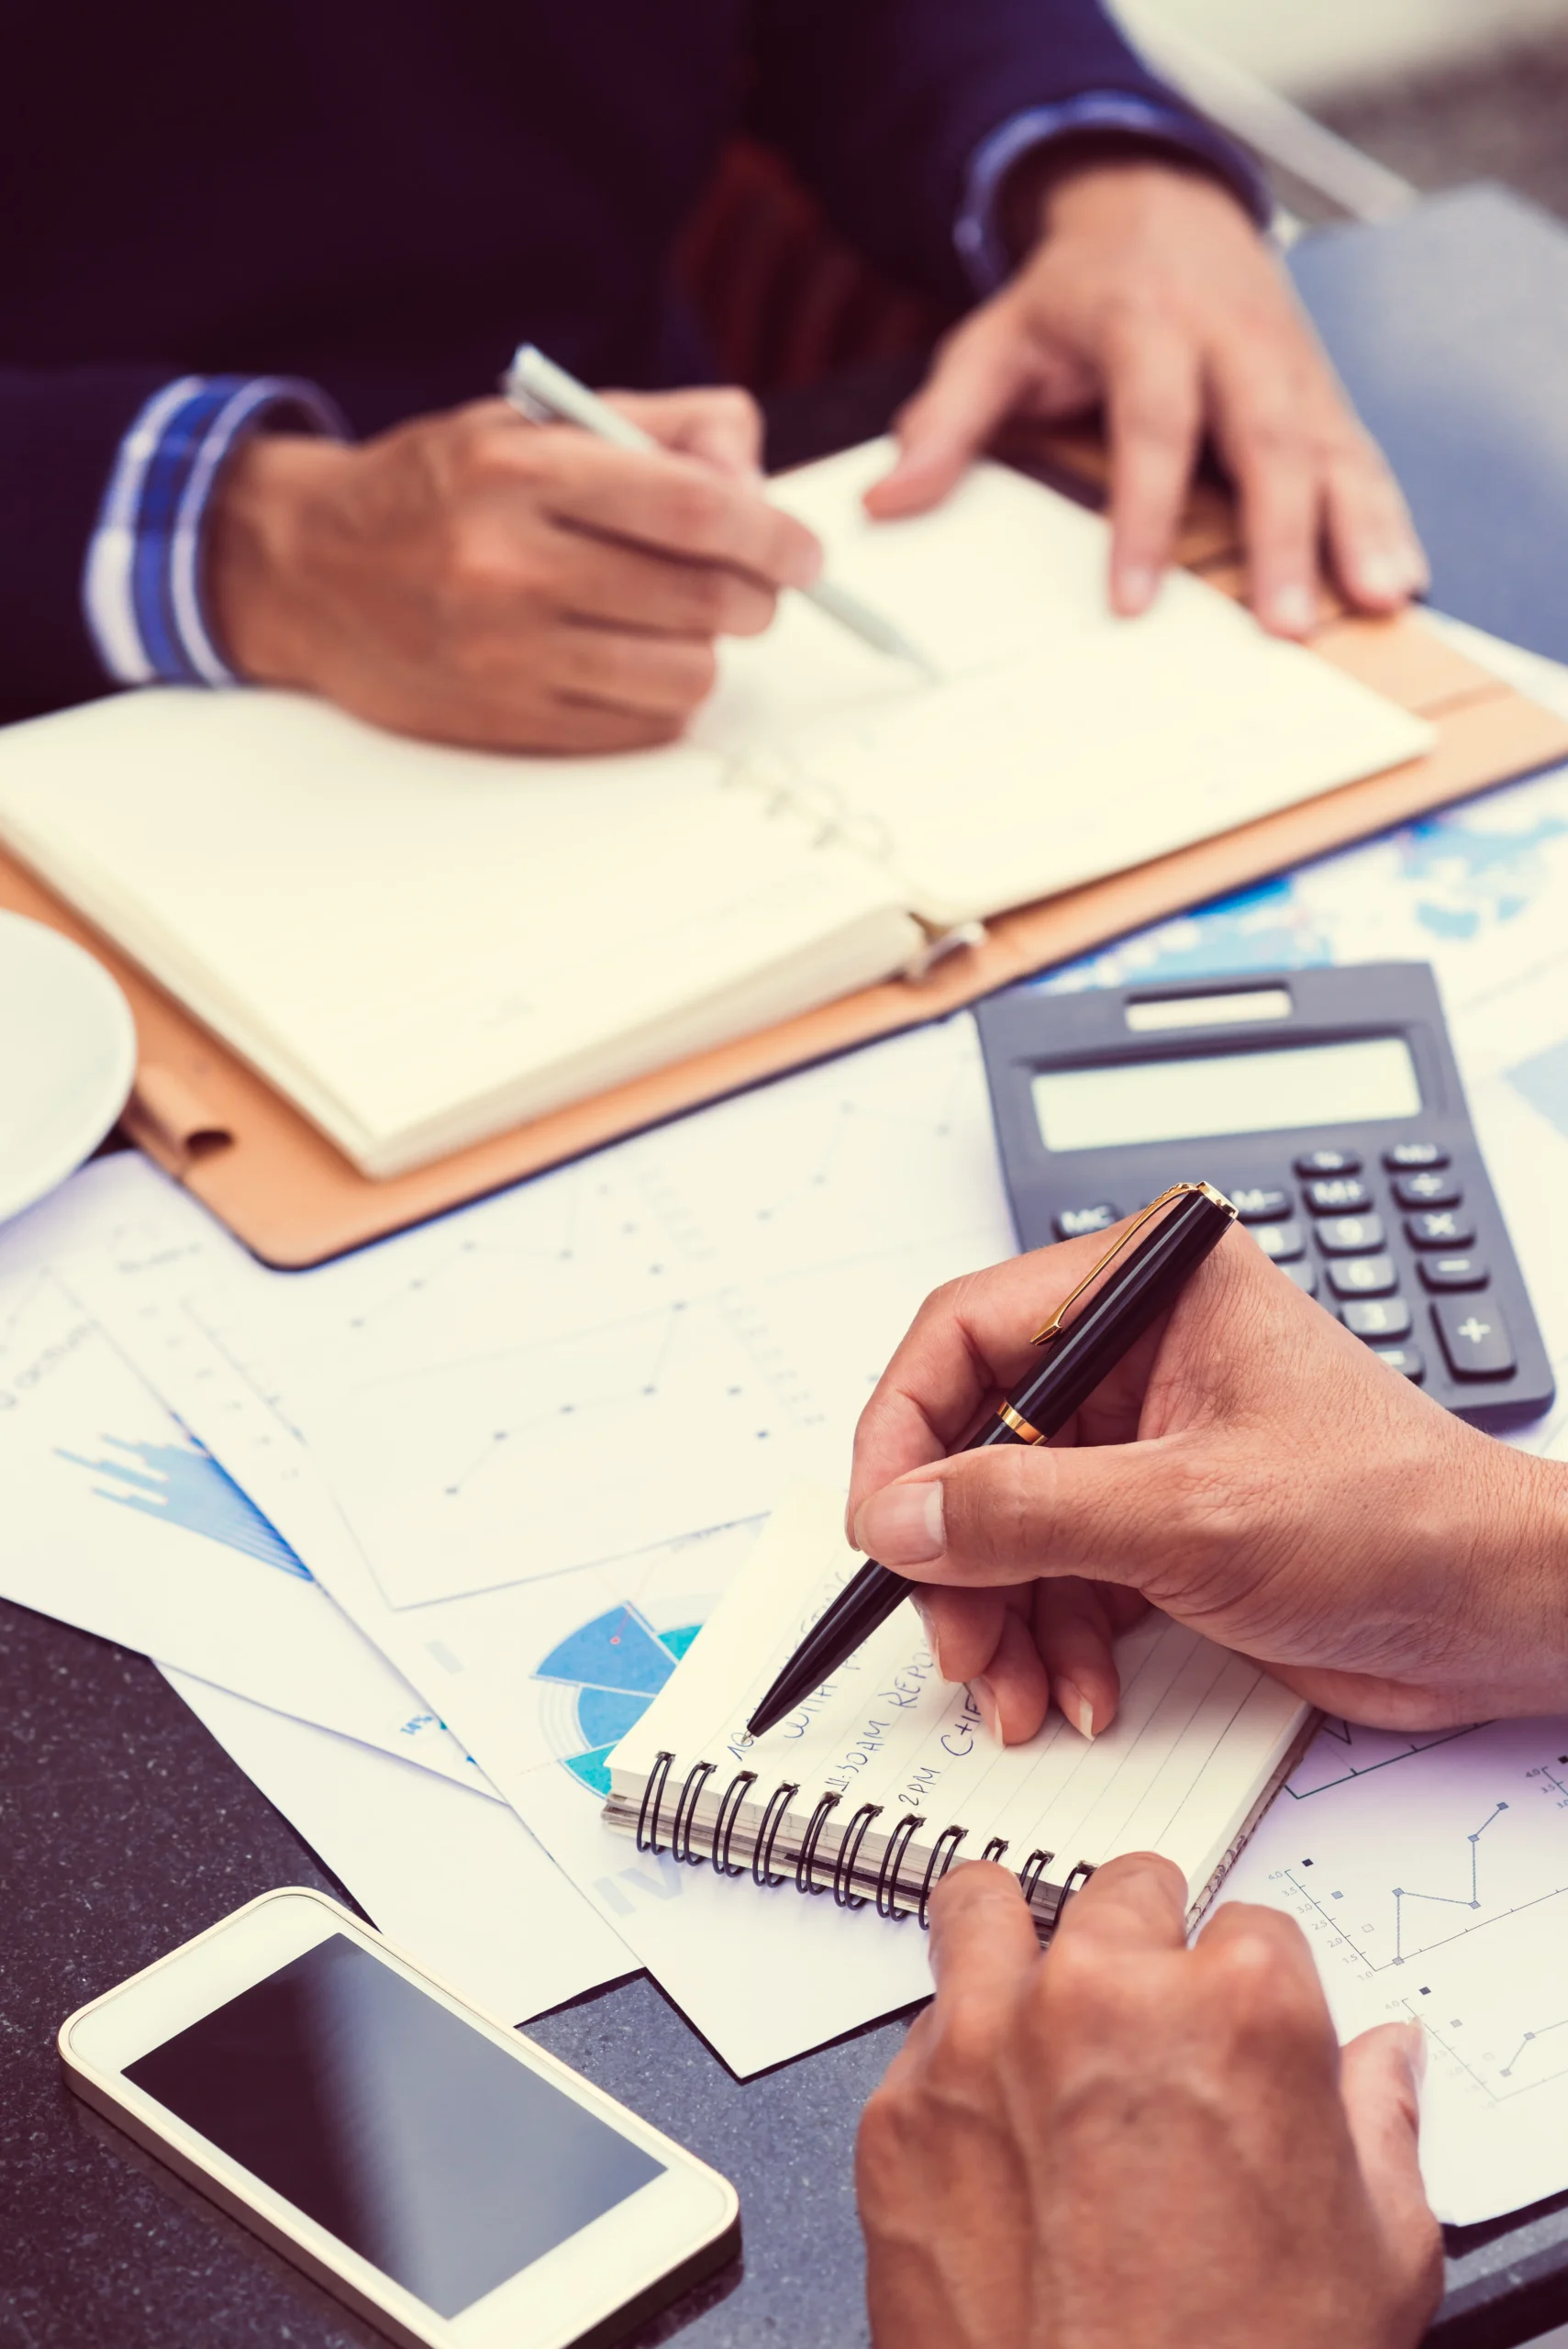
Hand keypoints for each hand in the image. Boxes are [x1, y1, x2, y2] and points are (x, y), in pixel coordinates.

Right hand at [206, 388, 821, 751]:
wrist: (309, 570)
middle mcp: (509, 562)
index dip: (771, 534)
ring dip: (709, 652)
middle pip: (700, 597)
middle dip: (754, 595)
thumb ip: (659, 428)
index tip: (803, 553)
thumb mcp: (535, 422)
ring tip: (687, 624)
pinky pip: (638, 725)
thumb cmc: (439, 489)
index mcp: (520, 468)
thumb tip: (755, 476)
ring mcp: (505, 652)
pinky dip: (662, 697)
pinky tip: (637, 662)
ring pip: (682, 673)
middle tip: (756, 588)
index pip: (692, 508)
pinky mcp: (506, 719)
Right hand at [848, 1214, 1567, 1742]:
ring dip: (999, 1617)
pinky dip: (1051, 1641)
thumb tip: (899, 1515)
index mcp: (1148, 1288)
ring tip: (1017, 1690)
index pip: (964, 1332)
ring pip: (1005, 1522)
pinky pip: (1056, 1575)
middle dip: (957, 1555)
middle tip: (953, 1638)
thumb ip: (1027, 1512)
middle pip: (973, 1441)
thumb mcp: (1189, 1516)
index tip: (881, 1528)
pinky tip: (1076, 1691)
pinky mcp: (1159, 1520)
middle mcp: (1137, 1351)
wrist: (1499, 1615)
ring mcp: (1145, 1441)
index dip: (903, 1434)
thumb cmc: (1398, 1521)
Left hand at [857, 1854, 1439, 2348]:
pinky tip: (991, 2128)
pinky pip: (920, 2033)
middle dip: (1144, 1953)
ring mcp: (985, 2048)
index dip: (1250, 1988)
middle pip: (1122, 1896)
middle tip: (1147, 2032)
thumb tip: (1379, 2065)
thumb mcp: (1376, 2255)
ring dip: (1020, 1949)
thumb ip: (1376, 2123)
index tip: (1239, 2034)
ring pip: (985, 1909)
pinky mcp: (897, 2115)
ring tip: (1038, 2009)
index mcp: (1237, 2011)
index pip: (1251, 1924)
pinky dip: (954, 2063)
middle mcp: (1102, 1999)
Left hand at [866, 158, 1425, 637]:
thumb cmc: (1072, 295)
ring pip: (1330, 447)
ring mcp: (1286, 364)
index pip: (1151, 423)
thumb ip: (946, 422)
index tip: (1129, 600)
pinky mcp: (1319, 391)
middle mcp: (1231, 339)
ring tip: (1377, 602)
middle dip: (1282, 533)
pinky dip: (1383, 516)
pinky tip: (1398, 577)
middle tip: (1284, 624)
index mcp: (1146, 322)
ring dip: (1356, 529)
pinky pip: (1359, 454)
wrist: (1158, 203)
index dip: (1144, 513)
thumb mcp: (993, 340)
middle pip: (1266, 438)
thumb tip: (884, 503)